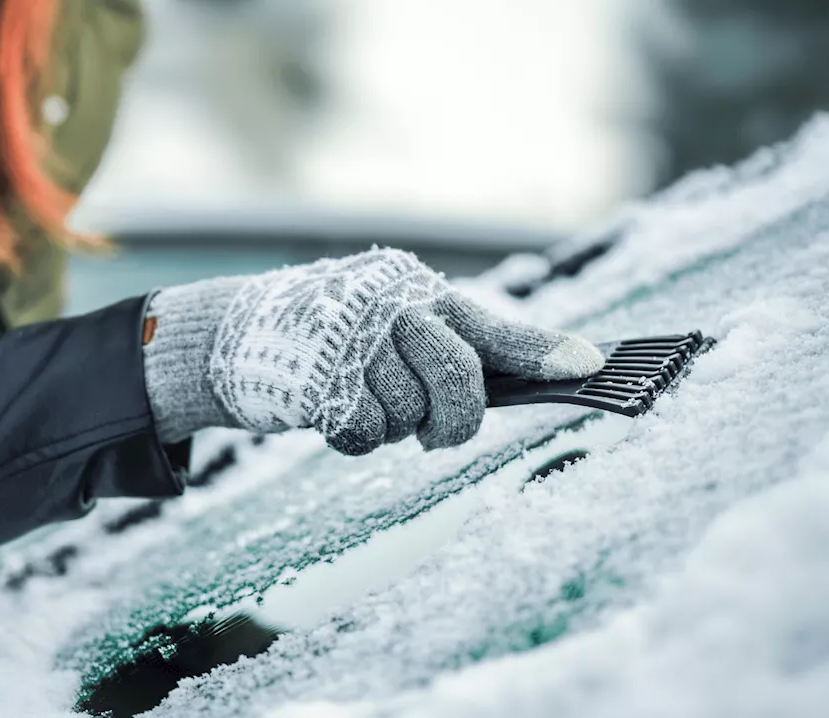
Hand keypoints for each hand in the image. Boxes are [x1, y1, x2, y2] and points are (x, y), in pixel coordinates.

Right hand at [142, 249, 602, 454]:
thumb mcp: (396, 325)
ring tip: (358, 398)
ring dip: (390, 425)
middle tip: (436, 432)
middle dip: (453, 419)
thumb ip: (459, 347)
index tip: (590, 367)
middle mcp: (392, 308)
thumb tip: (544, 373)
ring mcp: (353, 341)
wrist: (239, 332)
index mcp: (420, 294)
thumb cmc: (336, 335)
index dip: (542, 351)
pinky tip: (330, 409)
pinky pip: (365, 434)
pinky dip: (354, 438)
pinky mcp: (317, 378)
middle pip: (459, 379)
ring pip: (409, 417)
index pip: (492, 326)